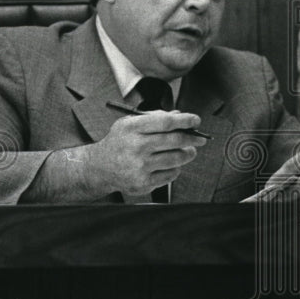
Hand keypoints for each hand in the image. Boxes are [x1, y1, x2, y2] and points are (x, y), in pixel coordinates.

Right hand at [85, 111, 206, 196]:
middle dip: (192, 139)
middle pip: (174, 141)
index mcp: (132, 128)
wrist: (99, 168)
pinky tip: (171, 165)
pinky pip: (170, 175)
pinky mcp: (142, 183)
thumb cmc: (119, 142)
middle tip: (200, 139)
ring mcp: (139, 167)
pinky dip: (175, 169)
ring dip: (187, 155)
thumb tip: (179, 115)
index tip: (196, 120)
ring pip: (176, 159)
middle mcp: (135, 147)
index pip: (166, 122)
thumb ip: (154, 118)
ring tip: (189, 152)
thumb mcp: (129, 124)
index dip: (185, 121)